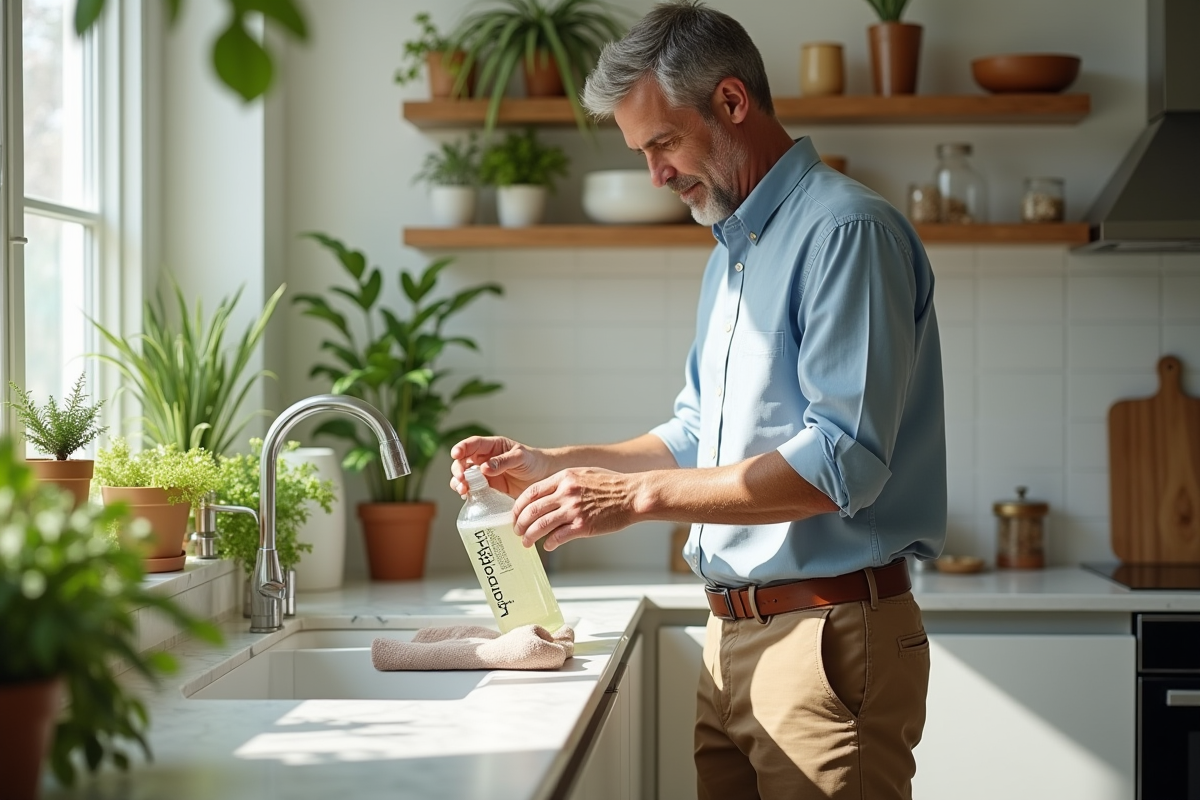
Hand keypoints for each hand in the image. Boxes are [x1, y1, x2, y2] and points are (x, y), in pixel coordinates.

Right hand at [449, 435, 552, 497]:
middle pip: (463, 461)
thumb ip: (503, 461)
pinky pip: (472, 490)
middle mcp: (485, 459)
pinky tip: (467, 496)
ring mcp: (485, 475)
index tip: (456, 454)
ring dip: (459, 482)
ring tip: (463, 490)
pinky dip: (467, 493)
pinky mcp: (488, 488)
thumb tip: (484, 468)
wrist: (543, 478)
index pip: (472, 444)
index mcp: (492, 446)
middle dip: (458, 469)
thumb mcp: (520, 457)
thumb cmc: (533, 462)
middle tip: (461, 478)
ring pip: (464, 477)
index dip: (461, 448)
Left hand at [513, 468, 637, 550]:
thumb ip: (564, 482)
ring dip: (529, 536)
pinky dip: (549, 543)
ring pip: (541, 525)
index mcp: (564, 478)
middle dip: (520, 523)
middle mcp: (566, 492)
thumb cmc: (612, 484)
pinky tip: (548, 546)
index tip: (516, 515)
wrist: (633, 495)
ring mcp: (574, 510)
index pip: (531, 492)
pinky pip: (558, 537)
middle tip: (517, 531)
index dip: (519, 506)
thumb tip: (548, 495)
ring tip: (526, 542)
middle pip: (532, 510)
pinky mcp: (583, 526)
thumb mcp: (584, 473)